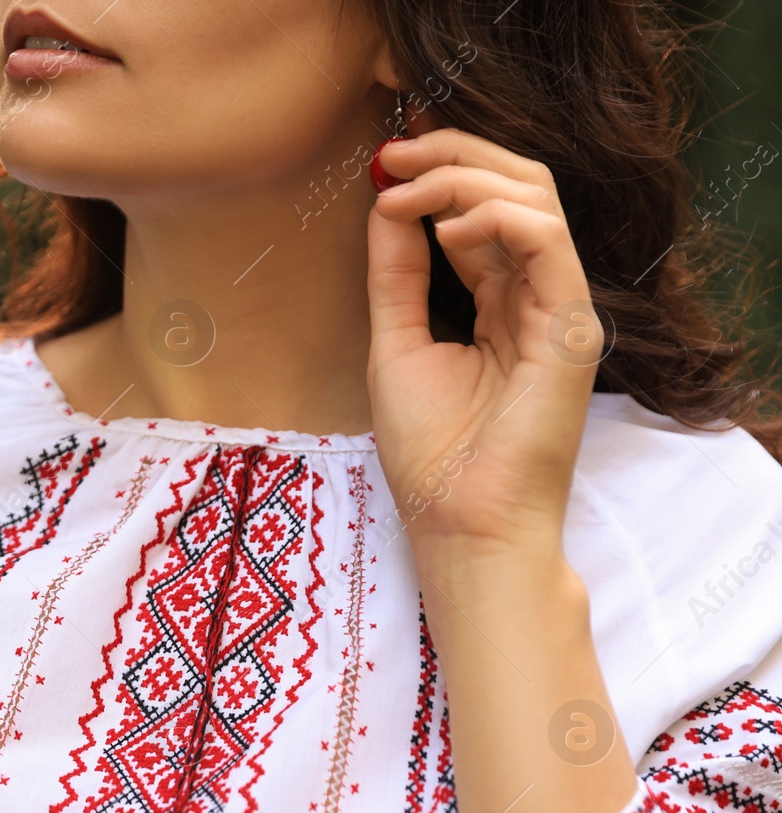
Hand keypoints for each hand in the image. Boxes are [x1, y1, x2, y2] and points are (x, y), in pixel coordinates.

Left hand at [366, 128, 603, 560]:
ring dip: (465, 176)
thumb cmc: (432, 451)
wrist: (461, 520)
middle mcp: (534, 294)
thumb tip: (384, 201)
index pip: (481, 208)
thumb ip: (397, 273)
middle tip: (395, 150)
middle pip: (515, 187)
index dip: (435, 172)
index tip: (380, 161)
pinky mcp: (572, 324)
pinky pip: (548, 240)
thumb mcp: (397, 342)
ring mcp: (558, 306)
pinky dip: (496, 214)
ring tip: (407, 189)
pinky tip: (448, 224)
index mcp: (498, 299)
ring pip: (535, 199)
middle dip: (453, 154)